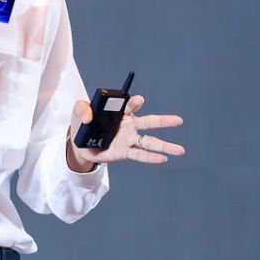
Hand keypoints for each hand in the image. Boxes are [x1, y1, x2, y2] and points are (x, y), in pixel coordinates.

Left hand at [68, 95, 183, 168]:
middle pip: (149, 122)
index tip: (138, 101)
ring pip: (149, 141)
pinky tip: (162, 159)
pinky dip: (151, 157)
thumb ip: (82, 109)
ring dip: (164, 146)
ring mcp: (128, 139)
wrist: (80, 144)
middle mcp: (129, 125)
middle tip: (178, 120)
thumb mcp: (79, 112)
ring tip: (180, 150)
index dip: (134, 103)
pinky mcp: (125, 152)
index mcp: (120, 112)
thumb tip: (89, 116)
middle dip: (163, 121)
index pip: (130, 105)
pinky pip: (139, 154)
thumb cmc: (83, 125)